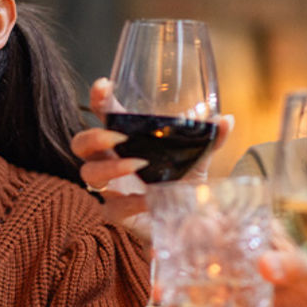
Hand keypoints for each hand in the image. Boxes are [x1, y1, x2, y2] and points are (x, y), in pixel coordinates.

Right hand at [72, 77, 232, 243]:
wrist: (192, 221)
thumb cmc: (184, 181)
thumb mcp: (199, 157)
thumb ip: (210, 138)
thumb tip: (225, 120)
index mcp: (126, 139)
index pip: (104, 113)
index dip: (98, 99)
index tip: (103, 86)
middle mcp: (112, 160)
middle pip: (80, 144)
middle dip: (92, 137)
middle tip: (117, 138)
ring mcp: (112, 188)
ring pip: (88, 173)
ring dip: (110, 168)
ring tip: (137, 164)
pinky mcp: (117, 214)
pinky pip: (112, 207)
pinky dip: (130, 202)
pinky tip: (148, 200)